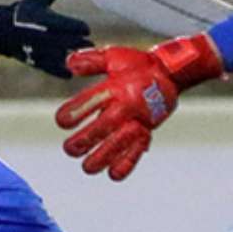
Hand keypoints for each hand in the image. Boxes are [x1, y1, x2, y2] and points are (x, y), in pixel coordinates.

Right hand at [0, 0, 91, 77]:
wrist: (0, 30)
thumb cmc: (22, 11)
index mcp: (48, 19)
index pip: (73, 25)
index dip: (82, 28)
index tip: (85, 29)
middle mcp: (46, 36)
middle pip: (73, 43)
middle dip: (83, 44)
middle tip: (89, 44)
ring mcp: (42, 51)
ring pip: (65, 57)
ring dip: (76, 58)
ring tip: (83, 57)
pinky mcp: (37, 61)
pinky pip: (54, 70)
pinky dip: (63, 72)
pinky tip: (71, 72)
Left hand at [55, 34, 224, 180]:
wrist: (171, 73)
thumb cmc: (138, 65)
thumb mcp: (114, 56)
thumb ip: (90, 61)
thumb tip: (69, 64)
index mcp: (117, 86)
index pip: (93, 100)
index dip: (76, 111)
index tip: (62, 121)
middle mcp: (128, 105)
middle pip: (105, 125)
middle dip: (86, 139)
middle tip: (69, 149)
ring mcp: (139, 120)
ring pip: (121, 142)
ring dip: (103, 156)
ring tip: (87, 168)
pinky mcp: (147, 131)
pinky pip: (138, 149)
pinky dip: (127, 163)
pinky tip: (113, 175)